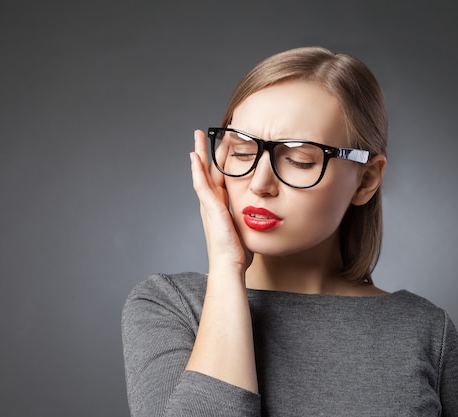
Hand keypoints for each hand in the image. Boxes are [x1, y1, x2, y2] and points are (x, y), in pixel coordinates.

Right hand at [190, 129, 252, 275]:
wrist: (230, 265)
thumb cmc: (239, 252)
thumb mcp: (247, 228)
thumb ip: (250, 217)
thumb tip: (263, 214)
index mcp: (221, 206)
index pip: (218, 178)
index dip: (218, 162)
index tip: (221, 147)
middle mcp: (212, 204)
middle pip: (207, 171)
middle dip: (204, 153)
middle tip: (201, 135)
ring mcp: (208, 205)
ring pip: (201, 173)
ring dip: (199, 154)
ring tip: (197, 137)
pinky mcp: (210, 208)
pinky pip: (201, 184)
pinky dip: (197, 170)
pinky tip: (194, 156)